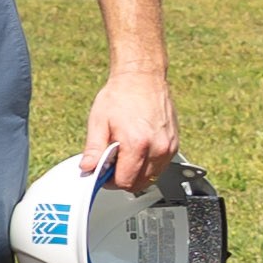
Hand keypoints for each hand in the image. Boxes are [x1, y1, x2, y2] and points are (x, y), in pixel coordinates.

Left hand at [82, 63, 177, 190]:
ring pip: (152, 177)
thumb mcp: (98, 122)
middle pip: (140, 184)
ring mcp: (169, 147)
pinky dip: (148, 166)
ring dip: (137, 174)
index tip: (103, 174)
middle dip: (123, 179)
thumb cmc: (120, 96)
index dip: (110, 181)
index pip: (125, 182)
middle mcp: (158, 148)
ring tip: (124, 156)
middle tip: (111, 166)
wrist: (142, 78)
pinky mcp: (175, 144)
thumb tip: (87, 169)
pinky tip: (137, 151)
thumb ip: (93, 150)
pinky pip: (161, 166)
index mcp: (137, 144)